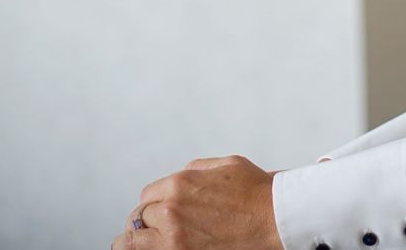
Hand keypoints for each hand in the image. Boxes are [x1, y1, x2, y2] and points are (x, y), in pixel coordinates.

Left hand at [112, 155, 282, 249]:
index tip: (159, 209)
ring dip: (136, 240)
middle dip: (149, 220)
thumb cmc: (256, 192)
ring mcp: (173, 238)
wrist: (274, 218)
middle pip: (140, 217)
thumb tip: (185, 174)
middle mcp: (171, 210)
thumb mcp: (226, 164)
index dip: (154, 202)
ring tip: (138, 242)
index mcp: (180, 183)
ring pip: (132, 241)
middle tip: (156, 226)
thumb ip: (198, 167)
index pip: (148, 195)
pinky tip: (148, 249)